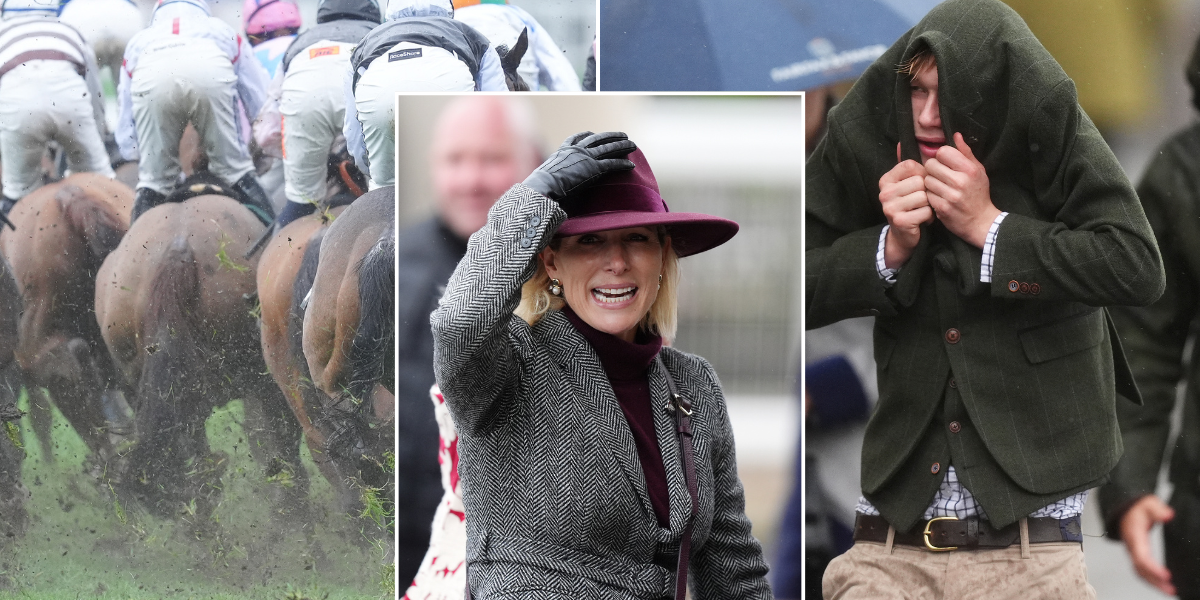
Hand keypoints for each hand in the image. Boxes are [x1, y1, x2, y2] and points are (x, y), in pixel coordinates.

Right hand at [522, 131, 636, 201]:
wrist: (542, 187)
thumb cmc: (539, 188)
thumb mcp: (544, 178)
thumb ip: (551, 178)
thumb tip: (546, 189)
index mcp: (562, 152)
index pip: (576, 138)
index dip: (586, 135)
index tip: (592, 133)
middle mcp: (575, 150)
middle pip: (597, 139)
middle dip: (610, 136)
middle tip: (621, 135)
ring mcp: (585, 158)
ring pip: (608, 148)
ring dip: (622, 145)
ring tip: (632, 145)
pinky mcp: (594, 168)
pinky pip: (612, 164)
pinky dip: (622, 163)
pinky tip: (631, 165)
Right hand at [878, 143, 932, 268]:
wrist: (903, 235)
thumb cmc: (909, 206)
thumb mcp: (906, 184)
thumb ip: (906, 165)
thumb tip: (901, 142)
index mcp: (886, 179)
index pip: (911, 165)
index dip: (922, 174)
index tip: (919, 185)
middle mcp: (884, 192)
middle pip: (919, 181)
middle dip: (926, 192)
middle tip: (920, 201)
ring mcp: (890, 207)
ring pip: (924, 196)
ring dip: (929, 205)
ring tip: (922, 210)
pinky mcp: (900, 220)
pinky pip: (926, 211)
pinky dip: (929, 217)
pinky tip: (922, 219)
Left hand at [924, 132, 1000, 247]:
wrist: (981, 221)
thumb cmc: (978, 193)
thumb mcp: (978, 170)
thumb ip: (965, 153)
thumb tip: (955, 135)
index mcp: (970, 169)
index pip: (942, 152)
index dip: (941, 157)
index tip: (945, 163)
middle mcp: (960, 181)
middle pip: (930, 165)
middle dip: (933, 170)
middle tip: (940, 176)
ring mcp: (951, 195)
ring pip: (926, 180)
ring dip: (930, 183)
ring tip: (940, 187)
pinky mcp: (942, 207)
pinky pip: (926, 195)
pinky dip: (930, 196)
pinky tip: (939, 198)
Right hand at [1119, 494, 1175, 595]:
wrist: (1127, 511)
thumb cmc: (1138, 509)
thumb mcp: (1148, 504)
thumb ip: (1157, 510)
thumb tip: (1168, 515)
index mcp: (1135, 536)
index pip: (1141, 556)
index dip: (1152, 567)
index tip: (1166, 575)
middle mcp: (1132, 547)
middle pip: (1140, 569)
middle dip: (1155, 581)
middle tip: (1171, 589)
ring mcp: (1134, 553)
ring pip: (1140, 573)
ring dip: (1154, 584)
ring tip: (1170, 591)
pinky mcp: (1138, 556)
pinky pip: (1142, 571)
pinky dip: (1152, 581)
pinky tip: (1164, 585)